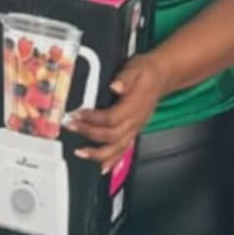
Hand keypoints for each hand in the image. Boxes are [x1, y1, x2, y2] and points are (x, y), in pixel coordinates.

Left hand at [66, 54, 168, 172]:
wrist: (162, 76)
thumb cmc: (146, 72)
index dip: (92, 118)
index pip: (110, 118)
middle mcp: (135, 121)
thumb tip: (115, 86)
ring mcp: (135, 128)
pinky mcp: (134, 131)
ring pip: (117, 148)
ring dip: (98, 154)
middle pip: (111, 136)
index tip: (76, 114)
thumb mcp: (135, 67)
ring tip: (80, 153)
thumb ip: (125, 78)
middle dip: (89, 134)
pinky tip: (102, 167)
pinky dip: (112, 160)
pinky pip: (123, 150)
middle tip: (71, 128)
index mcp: (133, 106)